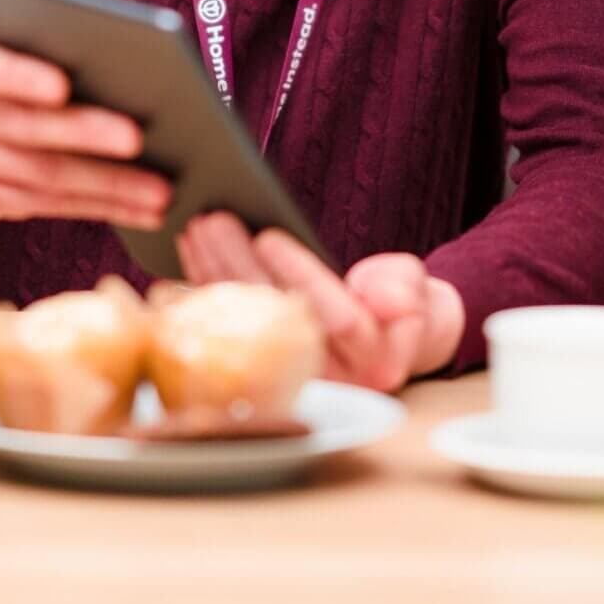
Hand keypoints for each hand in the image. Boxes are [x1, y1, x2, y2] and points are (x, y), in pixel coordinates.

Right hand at [0, 26, 172, 230]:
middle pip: (26, 127)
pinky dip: (104, 208)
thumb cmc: (31, 71)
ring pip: (43, 176)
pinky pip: (50, 206)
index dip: (22, 77)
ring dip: (109, 186)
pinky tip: (145, 211)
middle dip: (86, 135)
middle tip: (138, 139)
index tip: (62, 87)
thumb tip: (140, 68)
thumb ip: (70, 53)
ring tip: (161, 190)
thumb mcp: (37, 52)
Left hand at [177, 213, 465, 391]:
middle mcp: (330, 383)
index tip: (269, 236)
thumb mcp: (415, 289)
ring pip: (243, 328)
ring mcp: (291, 382)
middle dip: (240, 267)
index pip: (335, 319)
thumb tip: (376, 294)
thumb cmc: (401, 305)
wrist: (387, 340)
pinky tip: (188, 259)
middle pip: (275, 322)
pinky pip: (225, 334)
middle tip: (215, 221)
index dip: (300, 275)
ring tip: (197, 228)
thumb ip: (402, 288)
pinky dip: (204, 292)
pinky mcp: (260, 372)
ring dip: (214, 275)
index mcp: (376, 364)